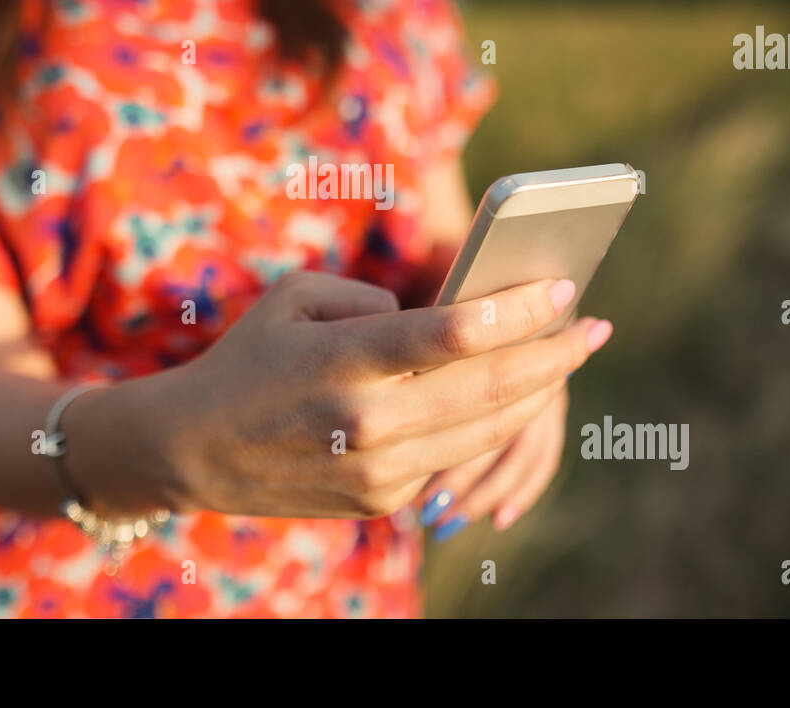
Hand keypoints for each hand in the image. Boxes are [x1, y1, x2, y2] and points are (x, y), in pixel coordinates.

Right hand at [124, 271, 608, 520]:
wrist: (194, 451)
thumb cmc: (248, 357)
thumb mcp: (295, 298)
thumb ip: (371, 299)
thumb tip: (440, 323)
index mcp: (343, 360)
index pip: (452, 334)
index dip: (518, 311)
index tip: (563, 289)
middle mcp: (368, 422)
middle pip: (489, 388)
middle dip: (554, 357)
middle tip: (596, 328)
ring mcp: (379, 472)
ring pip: (485, 431)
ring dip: (536, 394)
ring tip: (566, 361)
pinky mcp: (383, 501)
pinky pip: (455, 459)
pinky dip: (489, 426)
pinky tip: (512, 398)